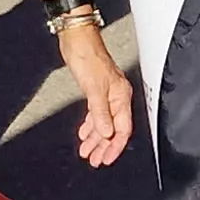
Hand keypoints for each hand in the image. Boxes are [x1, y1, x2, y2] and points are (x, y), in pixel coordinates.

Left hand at [59, 21, 135, 166]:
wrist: (77, 39)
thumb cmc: (88, 57)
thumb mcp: (93, 89)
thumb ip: (100, 112)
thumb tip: (107, 133)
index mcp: (121, 96)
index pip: (122, 129)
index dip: (115, 146)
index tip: (106, 159)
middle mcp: (116, 97)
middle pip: (113, 129)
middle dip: (103, 146)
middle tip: (94, 160)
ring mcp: (106, 94)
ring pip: (103, 123)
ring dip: (95, 139)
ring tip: (86, 152)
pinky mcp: (96, 91)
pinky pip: (96, 114)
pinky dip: (90, 125)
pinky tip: (84, 134)